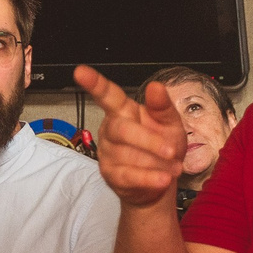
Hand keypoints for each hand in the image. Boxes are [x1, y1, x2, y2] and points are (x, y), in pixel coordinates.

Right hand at [73, 66, 186, 211]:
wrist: (162, 180)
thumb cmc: (164, 146)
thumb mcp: (170, 123)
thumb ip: (162, 106)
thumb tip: (155, 86)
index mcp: (123, 111)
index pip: (107, 94)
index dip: (94, 83)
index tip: (80, 71)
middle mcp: (110, 129)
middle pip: (121, 129)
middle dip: (149, 141)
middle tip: (172, 151)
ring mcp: (107, 152)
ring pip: (127, 155)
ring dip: (156, 163)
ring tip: (173, 168)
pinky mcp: (110, 174)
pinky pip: (127, 175)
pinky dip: (148, 178)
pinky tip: (162, 179)